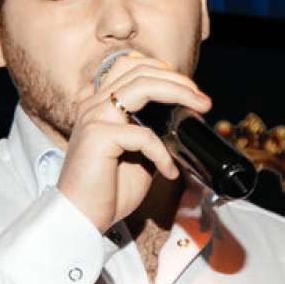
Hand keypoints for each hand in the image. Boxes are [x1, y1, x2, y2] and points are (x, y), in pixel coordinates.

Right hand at [56, 53, 210, 231]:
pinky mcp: (99, 136)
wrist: (82, 217)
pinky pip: (144, 134)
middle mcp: (93, 105)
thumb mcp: (135, 157)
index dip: (160, 68)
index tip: (186, 87)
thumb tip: (179, 125)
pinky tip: (169, 171)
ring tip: (199, 108)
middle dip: (178, 80)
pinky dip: (163, 153)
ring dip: (177, 93)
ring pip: (142, 87)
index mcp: (98, 106)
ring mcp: (94, 118)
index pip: (128, 66)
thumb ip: (150, 135)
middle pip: (140, 71)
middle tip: (203, 99)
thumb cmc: (106, 192)